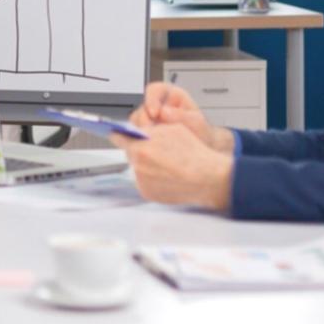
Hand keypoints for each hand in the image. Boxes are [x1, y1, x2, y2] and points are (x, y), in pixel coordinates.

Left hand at [111, 123, 233, 210]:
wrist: (208, 178)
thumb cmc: (194, 154)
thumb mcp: (172, 129)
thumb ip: (151, 129)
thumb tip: (140, 130)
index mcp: (141, 147)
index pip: (119, 137)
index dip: (118, 134)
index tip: (114, 132)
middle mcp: (138, 166)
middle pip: (130, 154)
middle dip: (139, 150)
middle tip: (153, 150)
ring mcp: (142, 181)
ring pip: (138, 168)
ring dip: (146, 165)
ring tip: (165, 164)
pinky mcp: (148, 194)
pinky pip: (144, 182)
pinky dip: (151, 178)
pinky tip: (166, 175)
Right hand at [130, 82, 230, 151]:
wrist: (203, 147)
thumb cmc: (201, 131)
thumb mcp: (196, 122)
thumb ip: (181, 116)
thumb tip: (164, 112)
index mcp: (170, 95)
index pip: (154, 90)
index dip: (151, 99)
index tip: (154, 113)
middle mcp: (157, 105)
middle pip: (142, 107)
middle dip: (145, 121)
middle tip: (151, 132)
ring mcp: (150, 119)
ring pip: (136, 121)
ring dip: (141, 132)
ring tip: (152, 142)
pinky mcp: (146, 132)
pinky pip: (137, 134)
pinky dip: (141, 140)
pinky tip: (150, 146)